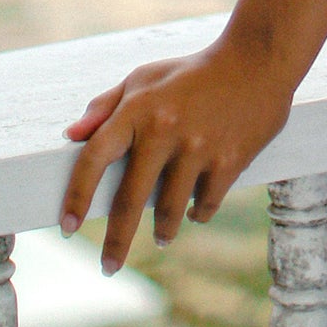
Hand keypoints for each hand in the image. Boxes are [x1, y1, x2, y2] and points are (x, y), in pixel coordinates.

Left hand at [61, 39, 293, 273]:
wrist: (259, 59)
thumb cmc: (195, 70)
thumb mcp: (147, 77)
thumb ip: (106, 104)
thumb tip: (71, 135)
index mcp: (139, 109)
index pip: (94, 159)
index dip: (76, 197)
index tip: (67, 226)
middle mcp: (165, 130)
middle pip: (129, 202)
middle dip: (116, 243)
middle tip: (109, 268)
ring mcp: (199, 148)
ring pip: (169, 210)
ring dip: (163, 230)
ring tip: (161, 236)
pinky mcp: (230, 159)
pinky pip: (205, 204)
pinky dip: (198, 213)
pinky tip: (194, 212)